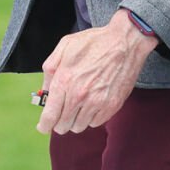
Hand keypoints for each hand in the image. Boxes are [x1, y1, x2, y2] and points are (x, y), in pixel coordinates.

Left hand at [35, 10, 157, 134]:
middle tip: (62, 112)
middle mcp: (79, 95)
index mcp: (64, 80)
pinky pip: (95, 123)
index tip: (43, 127)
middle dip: (59, 122)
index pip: (50, 115)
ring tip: (78, 106)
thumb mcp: (64, 46)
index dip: (44, 125)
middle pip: (63, 126)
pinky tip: (91, 104)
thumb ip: (50, 68)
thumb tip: (45, 90)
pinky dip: (91, 118)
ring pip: (79, 127)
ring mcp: (97, 102)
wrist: (125, 42)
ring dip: (75, 120)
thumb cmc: (95, 42)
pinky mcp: (112, 106)